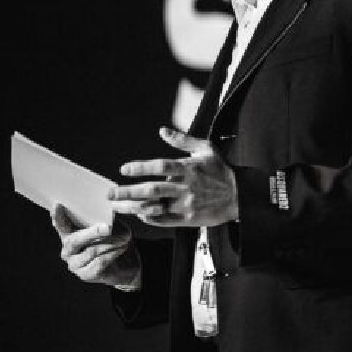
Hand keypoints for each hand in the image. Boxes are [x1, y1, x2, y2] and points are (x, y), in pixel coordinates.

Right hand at [52, 204, 139, 288]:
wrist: (127, 265)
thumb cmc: (116, 242)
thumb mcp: (111, 228)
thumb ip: (103, 221)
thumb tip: (107, 219)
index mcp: (70, 235)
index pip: (61, 225)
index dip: (58, 216)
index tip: (58, 204)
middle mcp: (68, 251)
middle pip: (74, 241)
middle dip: (91, 233)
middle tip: (107, 228)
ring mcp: (75, 264)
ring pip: (91, 251)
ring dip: (111, 243)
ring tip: (126, 237)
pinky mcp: (86, 275)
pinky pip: (100, 262)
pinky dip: (113, 253)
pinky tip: (123, 247)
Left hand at [109, 127, 239, 227]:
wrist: (241, 196)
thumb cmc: (222, 171)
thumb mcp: (207, 150)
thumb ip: (183, 141)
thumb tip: (163, 131)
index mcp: (189, 168)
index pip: (160, 166)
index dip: (141, 167)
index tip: (124, 169)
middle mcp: (186, 187)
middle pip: (152, 189)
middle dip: (128, 191)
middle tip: (110, 193)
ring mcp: (187, 204)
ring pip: (155, 206)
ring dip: (133, 207)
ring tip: (118, 206)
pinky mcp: (190, 218)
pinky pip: (164, 220)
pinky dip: (150, 218)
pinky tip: (139, 214)